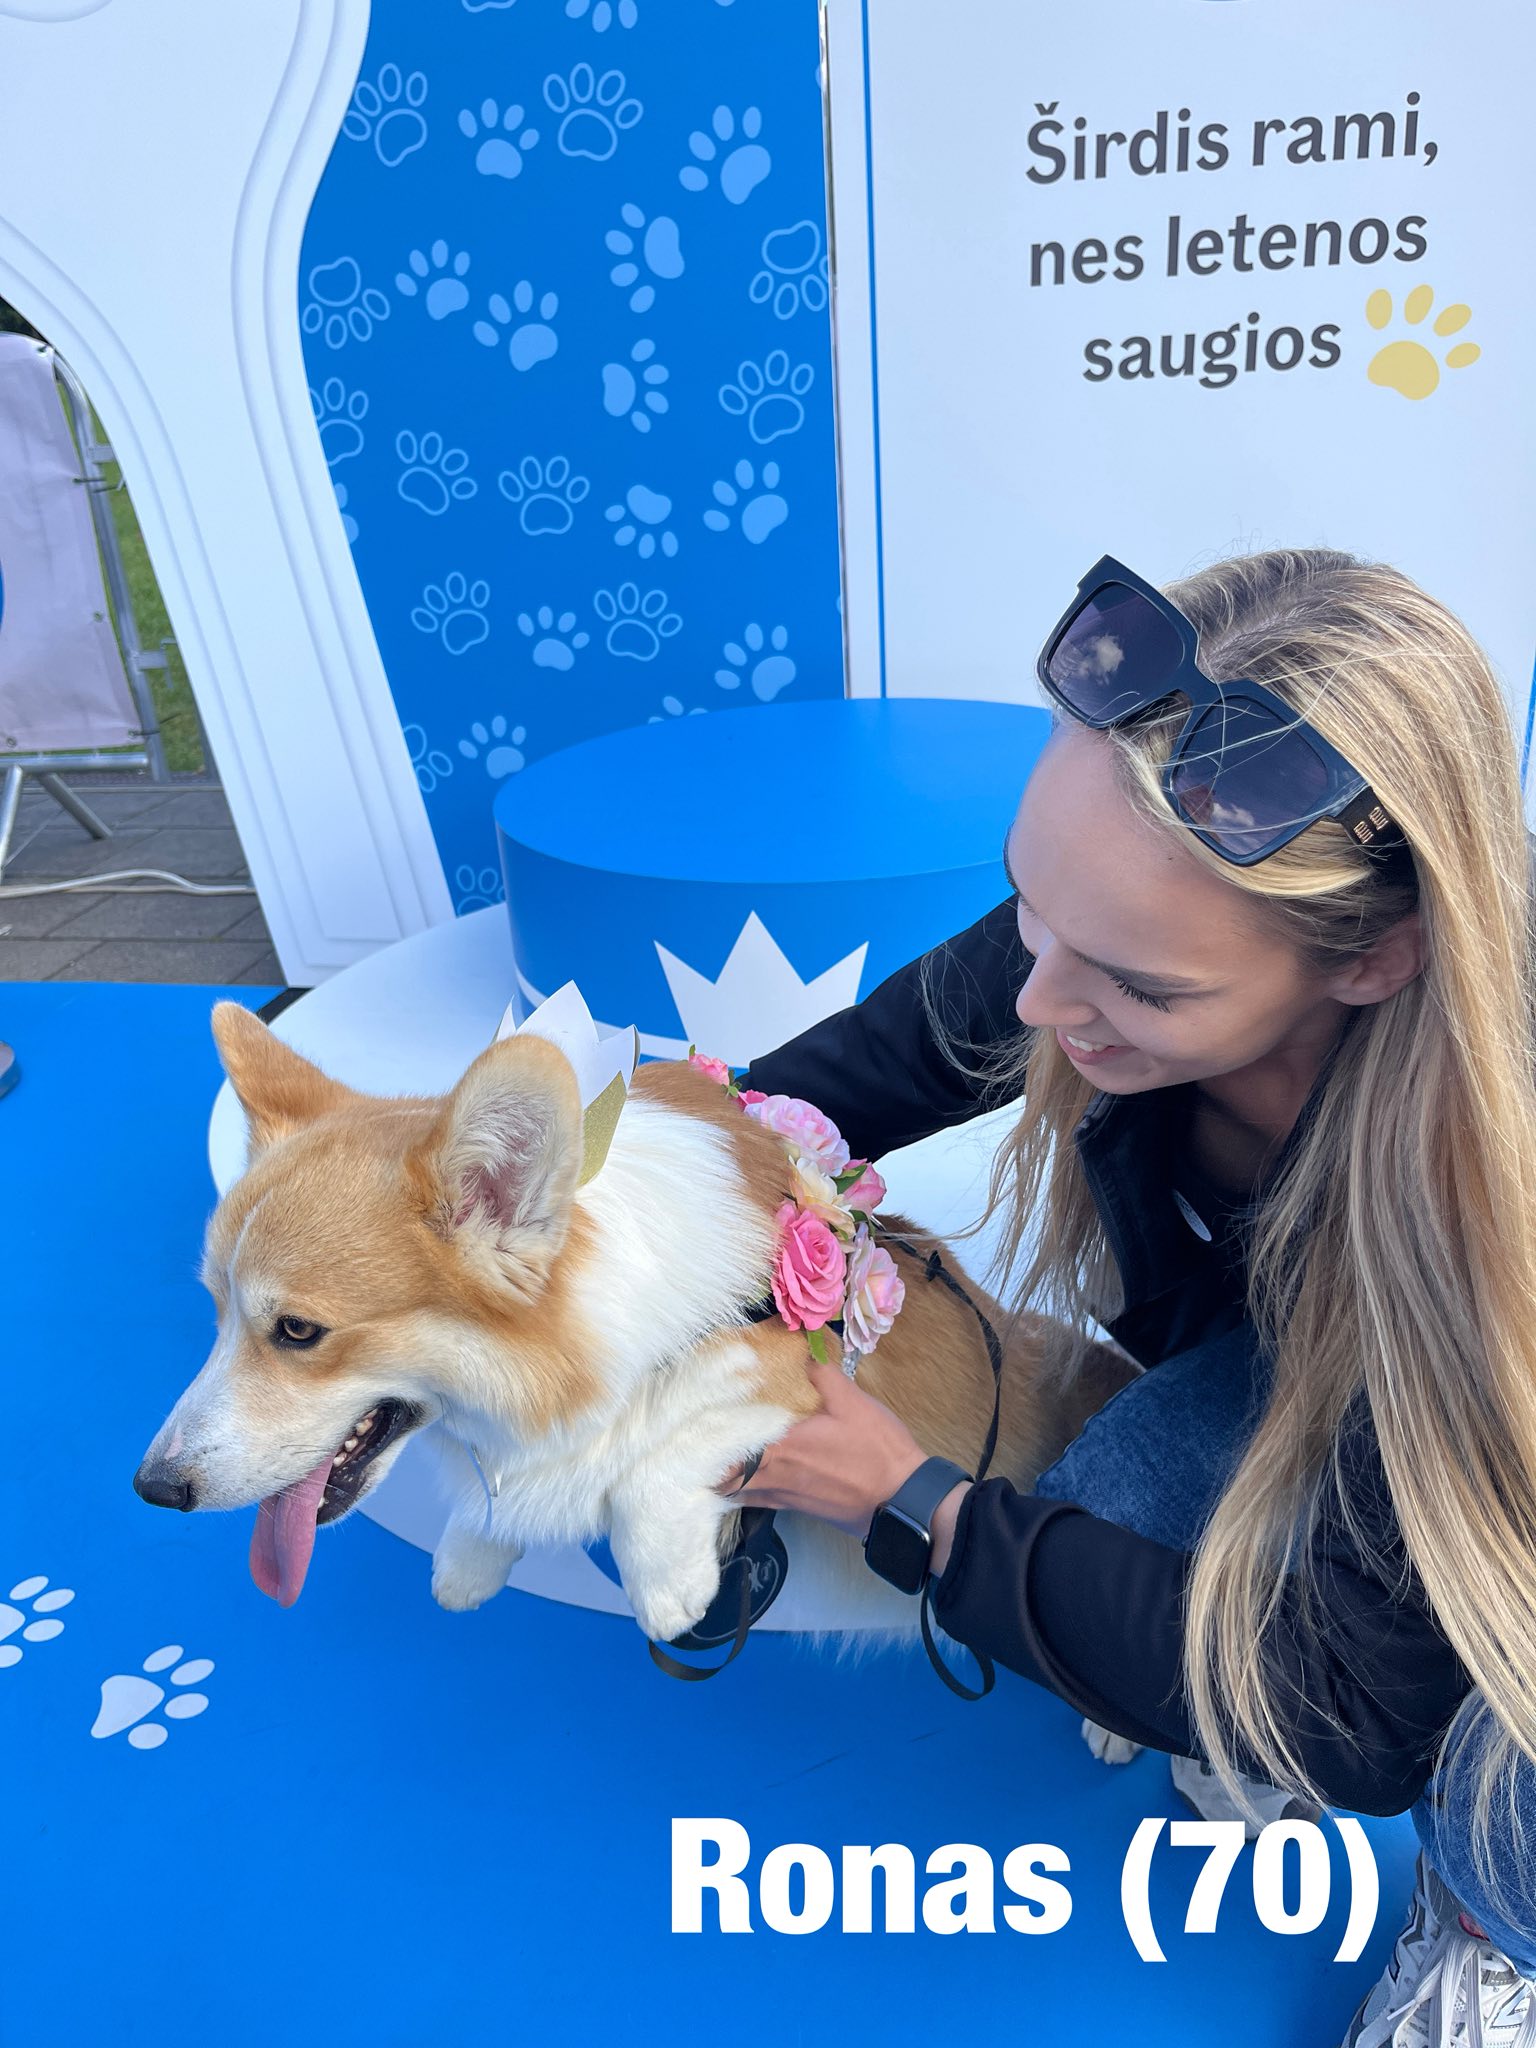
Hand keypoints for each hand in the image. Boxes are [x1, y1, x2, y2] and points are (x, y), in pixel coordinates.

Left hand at [712, 1356, 931, 1540]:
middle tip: (694, 1437)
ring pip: (735, 1491)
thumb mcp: (852, 1401)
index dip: (705, 1435)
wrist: (901, 1500)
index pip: (727, 1445)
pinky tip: (747, 1471)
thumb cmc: (876, 1451)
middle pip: (721, 1476)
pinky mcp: (795, 1508)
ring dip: (722, 1474)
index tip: (692, 1419)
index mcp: (780, 1448)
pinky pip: (755, 1499)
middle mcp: (772, 1476)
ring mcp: (782, 1496)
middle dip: (704, 1459)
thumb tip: (805, 1346)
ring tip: (712, 1453)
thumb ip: (822, 1372)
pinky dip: (742, 1487)